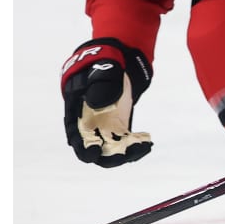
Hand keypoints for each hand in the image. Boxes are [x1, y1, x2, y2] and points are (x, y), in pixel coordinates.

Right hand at [60, 38, 152, 167]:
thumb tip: (97, 104)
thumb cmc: (101, 69)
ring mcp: (105, 130)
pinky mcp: (120, 130)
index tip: (94, 153)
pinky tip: (148, 142)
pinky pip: (126, 144)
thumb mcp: (100, 74)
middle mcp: (89, 127)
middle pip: (95, 150)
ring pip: (112, 150)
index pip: (76, 137)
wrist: (115, 67)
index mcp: (77, 116)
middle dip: (109, 156)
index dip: (84, 148)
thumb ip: (98, 87)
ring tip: (142, 147)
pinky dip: (136, 146)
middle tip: (124, 155)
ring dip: (126, 153)